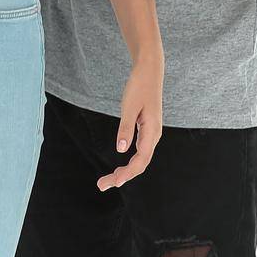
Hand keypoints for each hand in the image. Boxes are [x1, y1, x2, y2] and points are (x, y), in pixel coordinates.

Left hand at [97, 50, 162, 190]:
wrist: (149, 71)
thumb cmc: (139, 86)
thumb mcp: (129, 107)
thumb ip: (126, 128)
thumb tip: (121, 150)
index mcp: (152, 131)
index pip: (140, 160)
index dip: (127, 173)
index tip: (113, 182)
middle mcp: (154, 135)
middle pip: (140, 164)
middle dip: (123, 176)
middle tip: (102, 185)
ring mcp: (151, 133)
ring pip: (140, 159)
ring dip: (125, 171)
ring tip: (108, 179)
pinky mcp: (147, 130)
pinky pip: (140, 152)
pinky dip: (129, 162)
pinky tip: (120, 167)